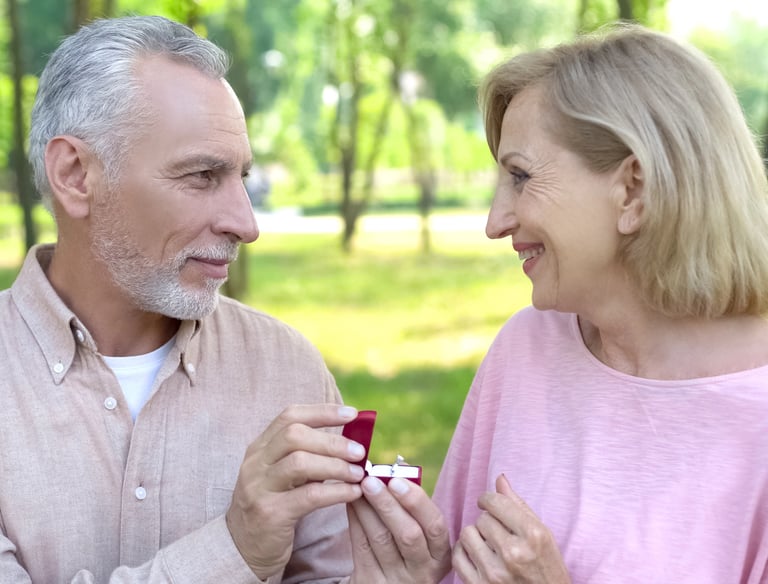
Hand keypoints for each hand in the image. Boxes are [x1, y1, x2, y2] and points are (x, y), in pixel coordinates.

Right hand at [225, 404, 365, 578]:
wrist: (242, 549)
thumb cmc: (273, 506)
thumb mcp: (283, 475)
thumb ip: (307, 456)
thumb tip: (350, 442)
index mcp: (259, 448)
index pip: (289, 416)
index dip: (322, 411)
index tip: (351, 414)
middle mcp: (255, 463)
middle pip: (294, 435)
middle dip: (332, 441)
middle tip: (359, 451)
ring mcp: (259, 488)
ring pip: (300, 463)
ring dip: (336, 465)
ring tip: (359, 473)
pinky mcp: (270, 514)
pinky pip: (309, 496)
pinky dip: (336, 491)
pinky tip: (353, 493)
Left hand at [348, 476, 450, 583]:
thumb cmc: (407, 551)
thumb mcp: (421, 537)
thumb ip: (413, 509)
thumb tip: (395, 470)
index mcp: (440, 554)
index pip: (434, 525)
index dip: (416, 501)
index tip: (396, 480)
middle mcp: (422, 570)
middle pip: (407, 534)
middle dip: (387, 504)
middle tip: (370, 479)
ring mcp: (396, 579)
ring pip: (380, 539)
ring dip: (367, 508)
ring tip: (358, 486)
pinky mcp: (371, 581)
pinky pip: (361, 547)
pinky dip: (356, 520)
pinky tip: (352, 502)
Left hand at [453, 474, 570, 582]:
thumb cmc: (547, 569)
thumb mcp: (543, 536)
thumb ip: (519, 506)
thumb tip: (499, 478)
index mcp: (533, 536)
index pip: (497, 502)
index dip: (489, 500)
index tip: (489, 504)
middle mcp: (514, 553)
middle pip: (482, 518)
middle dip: (488, 522)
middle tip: (497, 533)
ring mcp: (495, 573)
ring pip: (467, 534)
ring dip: (475, 537)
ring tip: (488, 545)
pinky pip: (457, 557)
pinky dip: (464, 553)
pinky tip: (476, 556)